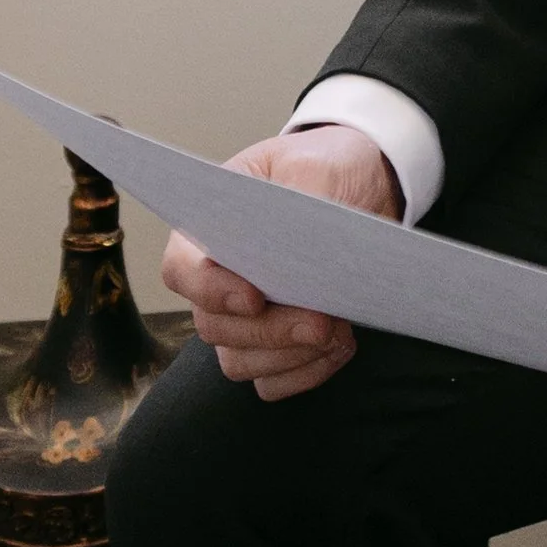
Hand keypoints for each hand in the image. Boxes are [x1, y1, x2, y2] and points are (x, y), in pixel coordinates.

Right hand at [160, 123, 400, 398]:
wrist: (364, 189)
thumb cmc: (326, 168)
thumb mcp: (315, 166)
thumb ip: (300, 200)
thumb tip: (291, 248)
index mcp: (209, 226)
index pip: (182, 270)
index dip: (210, 290)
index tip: (255, 298)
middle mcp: (216, 280)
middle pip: (215, 327)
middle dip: (270, 331)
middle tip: (321, 321)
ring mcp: (242, 319)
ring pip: (241, 361)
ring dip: (290, 355)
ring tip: (338, 330)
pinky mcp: (274, 347)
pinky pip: (273, 381)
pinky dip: (306, 372)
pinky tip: (339, 346)